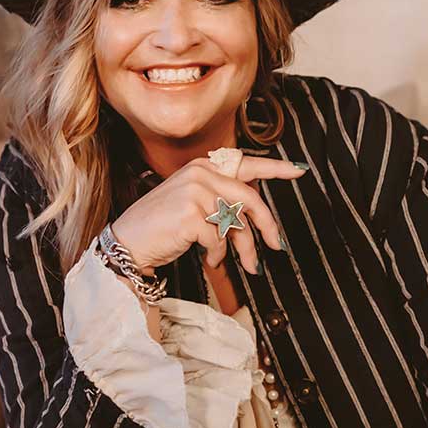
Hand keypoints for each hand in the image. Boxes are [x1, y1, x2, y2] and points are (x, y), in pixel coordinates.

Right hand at [111, 155, 305, 274]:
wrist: (128, 242)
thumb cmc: (162, 227)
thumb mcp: (194, 205)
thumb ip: (222, 202)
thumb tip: (255, 220)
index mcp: (203, 167)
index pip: (245, 164)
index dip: (275, 169)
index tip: (299, 170)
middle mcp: (200, 174)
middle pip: (249, 199)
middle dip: (266, 227)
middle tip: (275, 246)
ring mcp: (194, 192)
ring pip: (236, 223)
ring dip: (241, 249)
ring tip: (239, 263)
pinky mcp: (190, 215)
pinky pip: (220, 240)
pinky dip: (218, 255)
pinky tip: (209, 259)